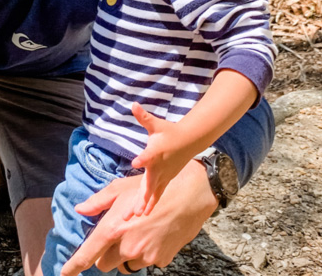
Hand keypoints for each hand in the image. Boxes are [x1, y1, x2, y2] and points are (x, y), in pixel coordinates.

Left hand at [59, 160, 217, 275]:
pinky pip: (145, 262)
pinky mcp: (160, 260)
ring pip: (126, 264)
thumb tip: (80, 209)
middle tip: (117, 236)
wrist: (188, 196)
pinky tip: (153, 235)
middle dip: (106, 254)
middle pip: (105, 264)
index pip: (88, 254)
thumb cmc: (151, 189)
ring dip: (127, 254)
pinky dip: (145, 254)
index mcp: (113, 228)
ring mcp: (144, 256)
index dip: (74, 266)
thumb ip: (98, 202)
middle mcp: (127, 246)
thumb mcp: (120, 189)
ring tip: (139, 232)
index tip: (64, 273)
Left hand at [125, 102, 191, 217]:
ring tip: (134, 217)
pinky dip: (150, 204)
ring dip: (143, 205)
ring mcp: (164, 176)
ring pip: (152, 194)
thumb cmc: (169, 131)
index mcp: (155, 153)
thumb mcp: (156, 123)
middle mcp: (159, 168)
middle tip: (132, 212)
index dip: (142, 158)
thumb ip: (144, 116)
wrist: (189, 140)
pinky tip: (143, 215)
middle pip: (148, 185)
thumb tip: (133, 104)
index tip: (135, 162)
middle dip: (140, 198)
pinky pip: (157, 194)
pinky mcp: (165, 180)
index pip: (148, 156)